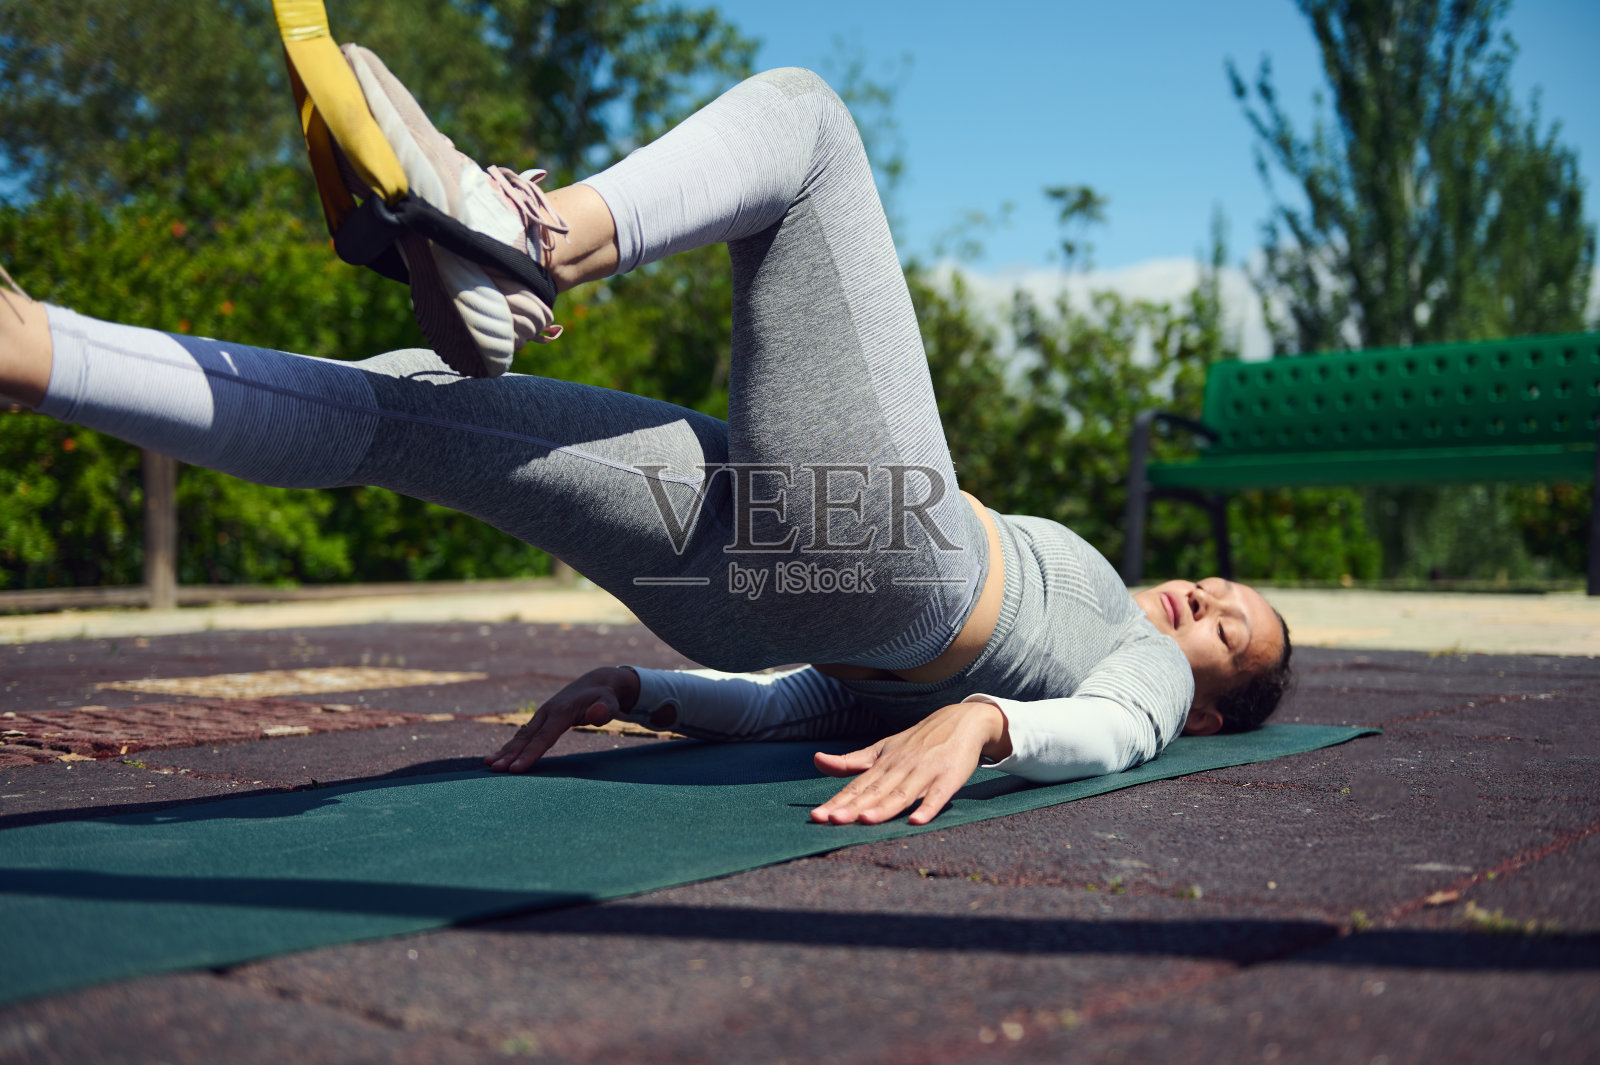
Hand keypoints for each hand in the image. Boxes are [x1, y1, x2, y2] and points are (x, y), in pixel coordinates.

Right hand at [485, 666, 639, 772]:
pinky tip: (501, 755)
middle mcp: (547, 712)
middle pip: (526, 736)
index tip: (515, 770)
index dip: (529, 754)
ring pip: (522, 735)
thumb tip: (597, 715)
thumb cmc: (605, 697)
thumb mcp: (610, 702)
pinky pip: (525, 734)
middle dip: (510, 753)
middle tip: (493, 769)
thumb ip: (605, 710)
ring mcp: (543, 714)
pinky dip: (512, 745)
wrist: (598, 682)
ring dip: (505, 750)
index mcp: (562, 711)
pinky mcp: (542, 718)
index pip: (543, 737)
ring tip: (488, 764)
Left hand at [809, 701, 1010, 825]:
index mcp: (883, 763)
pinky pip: (938, 795)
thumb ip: (851, 762)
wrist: (961, 722)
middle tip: (832, 821)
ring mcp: (925, 772)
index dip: (837, 801)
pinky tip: (917, 821)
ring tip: (865, 820)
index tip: (817, 816)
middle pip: (874, 792)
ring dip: (884, 808)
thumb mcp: (882, 750)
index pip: (856, 786)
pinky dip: (928, 807)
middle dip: (853, 807)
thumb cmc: (916, 743)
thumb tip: (817, 760)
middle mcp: (900, 767)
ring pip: (901, 794)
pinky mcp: (949, 778)